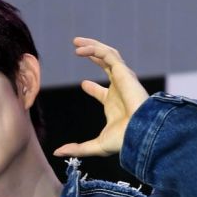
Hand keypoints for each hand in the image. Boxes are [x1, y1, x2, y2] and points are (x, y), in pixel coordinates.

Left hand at [53, 37, 148, 158]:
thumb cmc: (123, 140)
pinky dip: (94, 49)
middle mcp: (119, 89)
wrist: (139, 132)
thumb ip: (76, 149)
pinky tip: (79, 49)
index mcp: (114, 104)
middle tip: (78, 49)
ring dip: (92, 46)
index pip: (104, 92)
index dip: (92, 88)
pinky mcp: (123, 71)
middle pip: (105, 67)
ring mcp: (122, 78)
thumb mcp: (94, 146)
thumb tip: (57, 153)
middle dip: (92, 56)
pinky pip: (107, 54)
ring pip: (107, 55)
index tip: (83, 84)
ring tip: (76, 42)